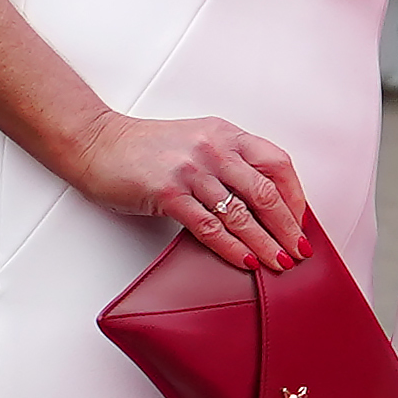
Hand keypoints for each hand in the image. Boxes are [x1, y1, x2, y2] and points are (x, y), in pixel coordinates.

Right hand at [74, 111, 309, 273]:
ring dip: (265, 243)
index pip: (277, 165)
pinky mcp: (168, 193)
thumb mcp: (199, 141)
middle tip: (299, 251)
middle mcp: (214, 149)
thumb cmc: (147, 147)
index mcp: (227, 134)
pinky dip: (231, 248)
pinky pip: (209, 226)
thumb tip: (263, 201)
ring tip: (279, 262)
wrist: (97, 143)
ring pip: (241, 214)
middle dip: (287, 227)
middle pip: (266, 193)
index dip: (295, 197)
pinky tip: (245, 261)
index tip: (301, 221)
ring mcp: (191, 171)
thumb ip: (230, 162)